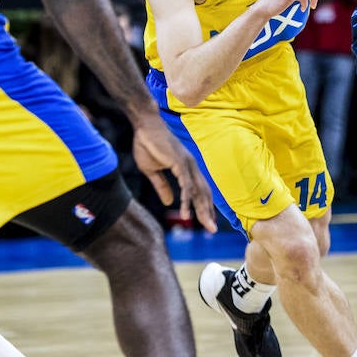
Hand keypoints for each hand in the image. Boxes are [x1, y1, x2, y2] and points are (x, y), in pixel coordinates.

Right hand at [131, 115, 216, 232]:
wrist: (144, 127)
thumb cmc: (147, 145)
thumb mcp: (152, 171)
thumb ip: (162, 186)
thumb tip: (168, 202)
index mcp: (186, 168)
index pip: (199, 191)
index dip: (203, 206)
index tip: (207, 221)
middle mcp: (190, 167)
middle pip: (203, 194)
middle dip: (208, 213)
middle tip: (212, 230)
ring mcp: (186, 165)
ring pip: (198, 192)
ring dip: (202, 210)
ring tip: (206, 226)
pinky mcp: (179, 163)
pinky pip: (185, 186)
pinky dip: (187, 201)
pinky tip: (186, 214)